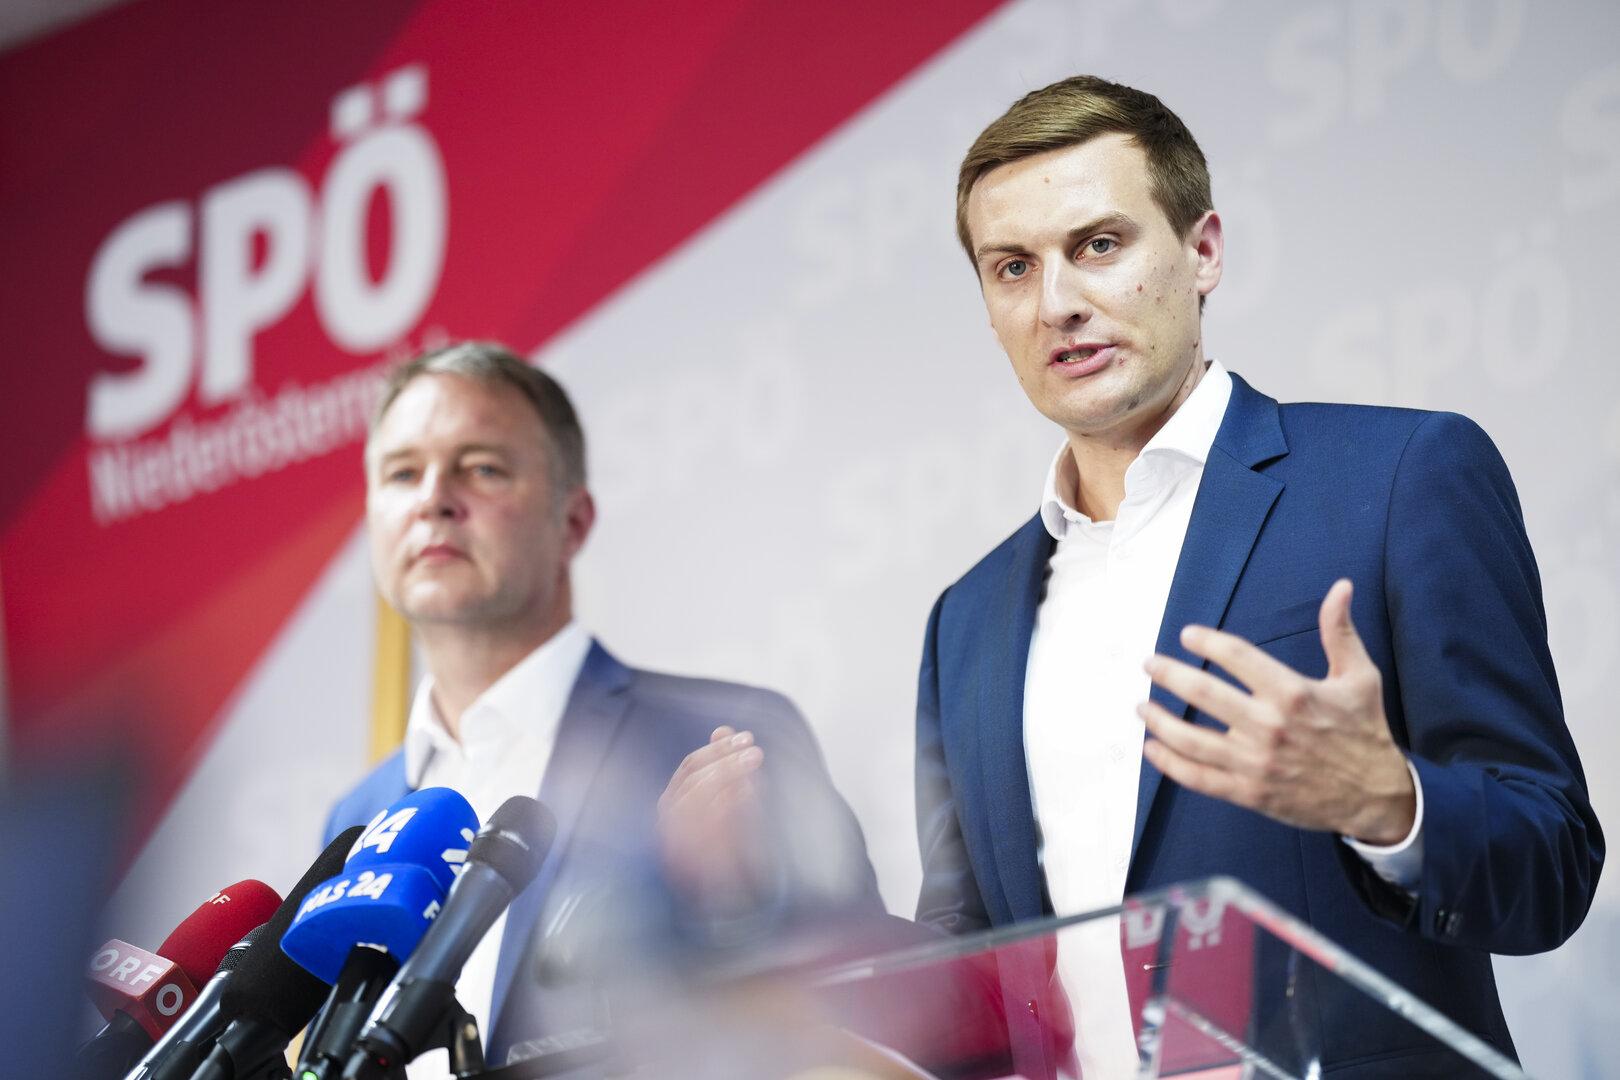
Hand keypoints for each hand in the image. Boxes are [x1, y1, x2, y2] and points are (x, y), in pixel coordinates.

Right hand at [657, 726, 767, 911]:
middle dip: (727, 762)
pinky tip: (749, 795)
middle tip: (756, 752)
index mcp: (673, 798)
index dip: (719, 750)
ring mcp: (675, 836)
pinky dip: (728, 806)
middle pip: (694, 779)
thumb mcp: (722, 797)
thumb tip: (722, 729)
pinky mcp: (688, 855)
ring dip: (728, 779)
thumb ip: (720, 764)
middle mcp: (669, 815)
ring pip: (698, 798)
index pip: (691, 765)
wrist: (717, 890)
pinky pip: (706, 825)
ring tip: (756, 772)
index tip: (747, 738)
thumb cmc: (718, 837)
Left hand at [1138, 579, 1415, 843]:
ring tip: (1141, 706)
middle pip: (1203, 693)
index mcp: (1293, 693)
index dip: (1208, 641)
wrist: (1377, 796)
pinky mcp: (1250, 793)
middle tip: (1149, 665)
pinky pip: (1199, 778)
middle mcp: (1269, 727)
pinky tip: (1152, 748)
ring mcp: (1256, 762)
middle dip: (1169, 675)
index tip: (1187, 635)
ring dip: (1159, 721)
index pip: (1238, 657)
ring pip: (1191, 740)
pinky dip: (1170, 764)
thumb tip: (1340, 586)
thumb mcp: (1360, 677)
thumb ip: (1340, 632)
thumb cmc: (1365, 730)